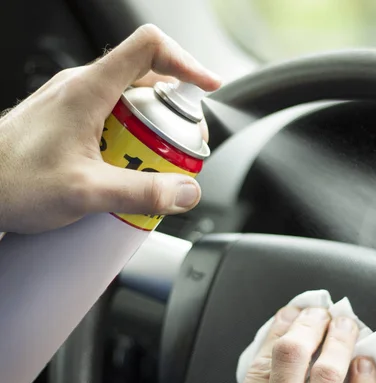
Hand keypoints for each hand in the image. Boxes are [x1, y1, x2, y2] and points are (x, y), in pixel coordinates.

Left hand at [0, 24, 220, 233]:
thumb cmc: (10, 181)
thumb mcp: (85, 192)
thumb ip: (142, 192)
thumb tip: (185, 191)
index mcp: (89, 88)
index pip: (149, 47)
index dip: (186, 62)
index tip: (207, 87)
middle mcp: (82, 86)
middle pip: (147, 78)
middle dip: (175, 110)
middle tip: (182, 145)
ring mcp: (75, 101)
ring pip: (131, 99)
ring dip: (153, 125)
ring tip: (153, 162)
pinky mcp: (69, 119)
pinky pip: (114, 115)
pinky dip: (132, 135)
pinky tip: (126, 167)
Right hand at [238, 306, 375, 382]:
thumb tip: (284, 347)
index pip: (261, 362)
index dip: (279, 330)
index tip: (292, 312)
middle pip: (290, 357)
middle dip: (308, 325)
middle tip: (321, 312)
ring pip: (326, 376)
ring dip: (338, 342)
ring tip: (347, 325)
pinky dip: (363, 381)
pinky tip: (364, 362)